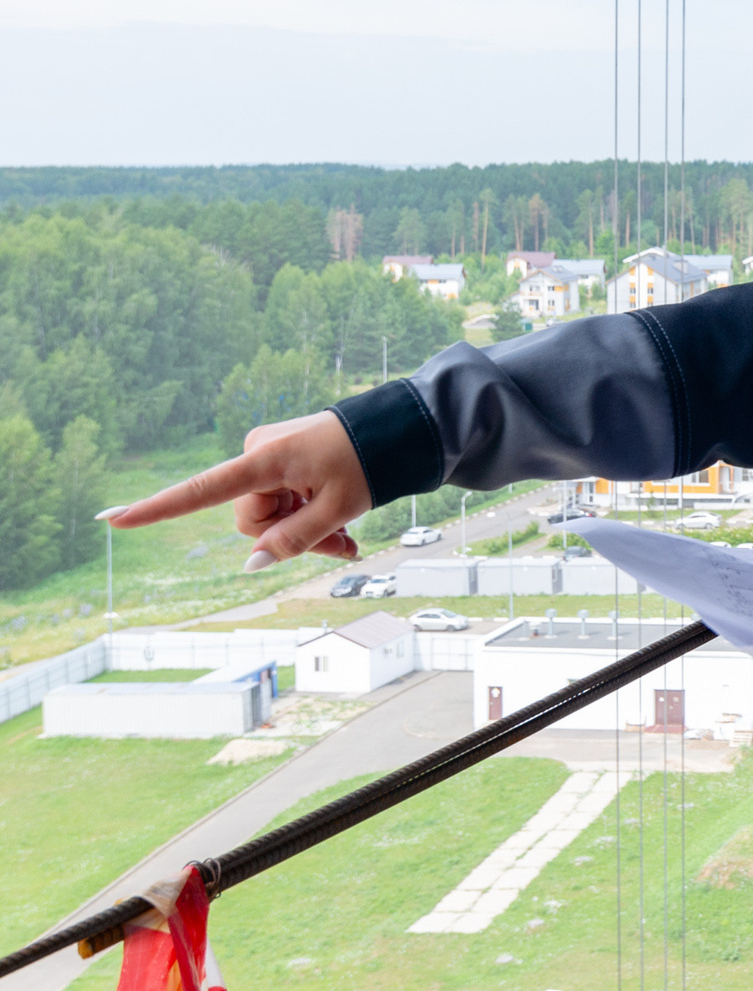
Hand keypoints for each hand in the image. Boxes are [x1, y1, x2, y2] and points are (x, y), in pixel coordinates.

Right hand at [104, 411, 371, 568]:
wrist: (401, 426)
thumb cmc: (372, 461)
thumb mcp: (339, 508)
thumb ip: (294, 539)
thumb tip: (252, 563)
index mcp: (265, 459)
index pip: (202, 491)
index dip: (157, 509)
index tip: (113, 519)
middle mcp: (258, 452)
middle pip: (252, 520)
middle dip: (288, 538)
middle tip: (339, 545)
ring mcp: (268, 454)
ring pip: (268, 516)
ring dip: (304, 532)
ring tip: (347, 538)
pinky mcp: (280, 458)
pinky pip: (280, 501)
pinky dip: (307, 518)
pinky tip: (342, 533)